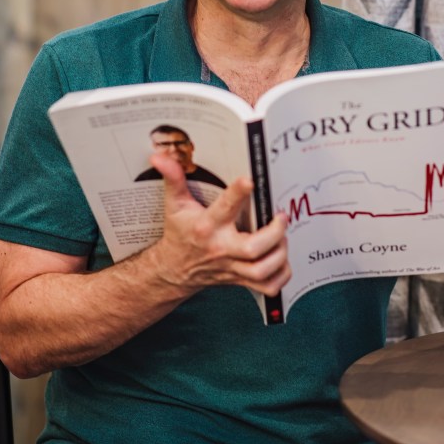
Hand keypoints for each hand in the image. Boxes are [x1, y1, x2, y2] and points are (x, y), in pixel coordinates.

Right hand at [148, 153, 290, 297]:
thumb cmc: (180, 233)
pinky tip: (282, 259)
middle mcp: (221, 249)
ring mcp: (232, 267)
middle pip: (252, 248)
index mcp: (206, 227)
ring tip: (283, 237)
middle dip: (274, 233)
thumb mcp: (175, 204)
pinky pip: (267, 286)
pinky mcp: (240, 280)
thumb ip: (173, 178)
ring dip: (279, 254)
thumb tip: (160, 157)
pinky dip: (281, 275)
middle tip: (281, 216)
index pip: (223, 209)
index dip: (237, 194)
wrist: (174, 269)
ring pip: (262, 270)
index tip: (249, 180)